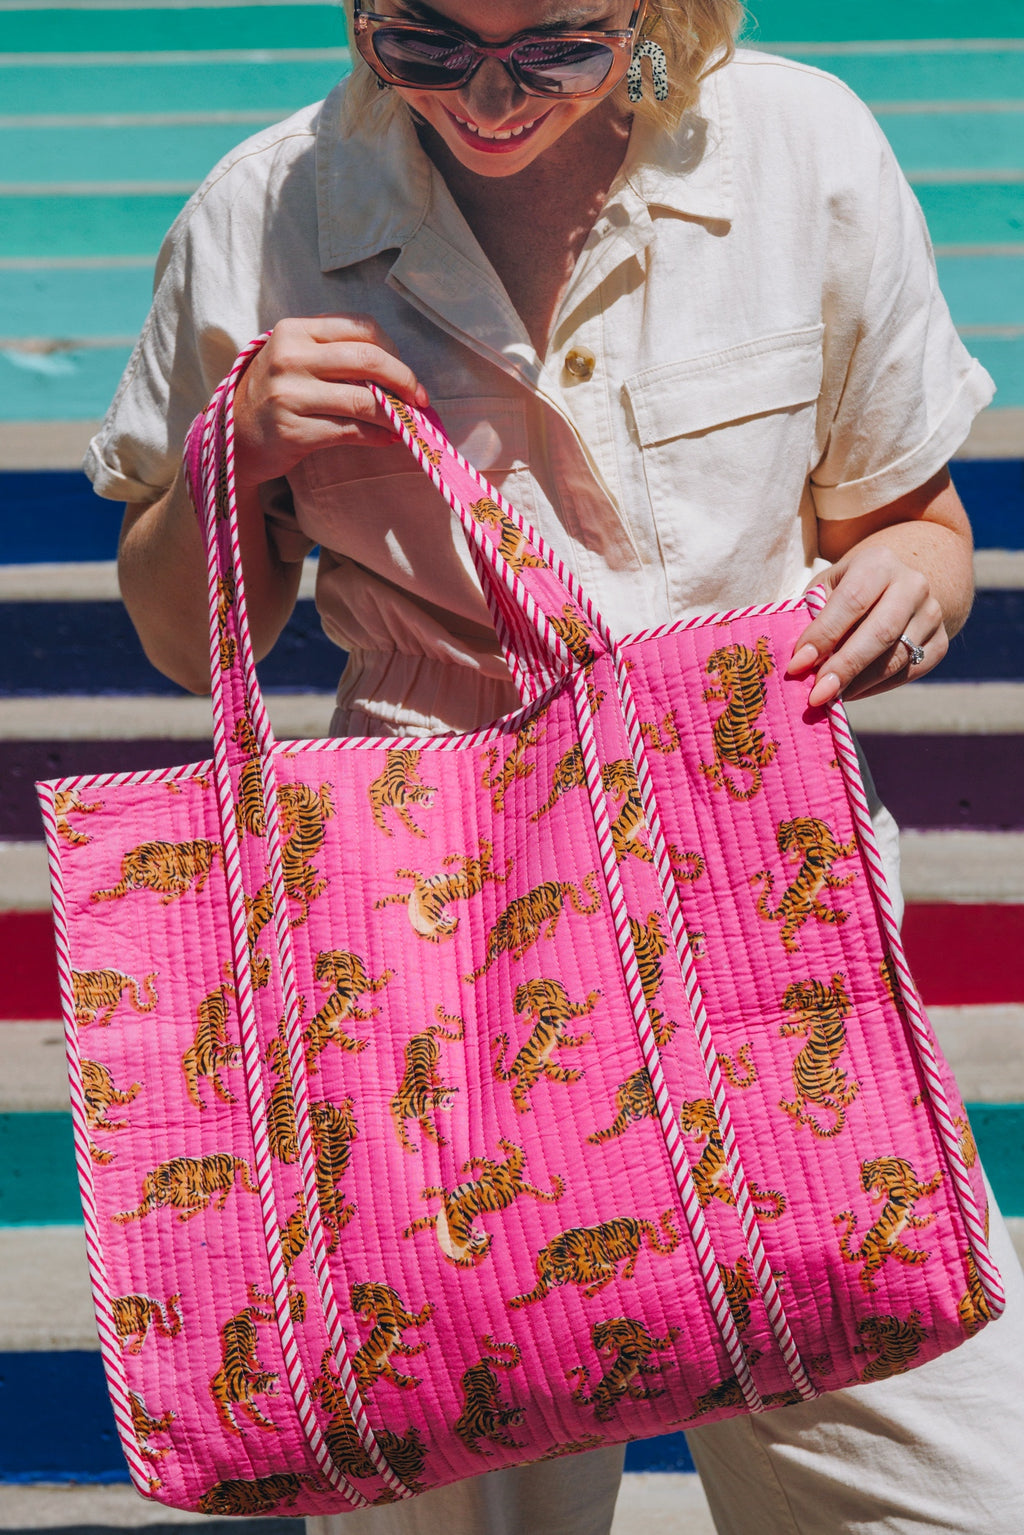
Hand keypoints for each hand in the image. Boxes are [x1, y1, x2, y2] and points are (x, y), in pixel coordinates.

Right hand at [231, 314, 428, 488]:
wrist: (236, 435)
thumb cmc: (278, 394)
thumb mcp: (298, 360)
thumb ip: (337, 356)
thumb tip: (398, 374)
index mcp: (296, 332)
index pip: (361, 328)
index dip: (394, 351)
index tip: (406, 374)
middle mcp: (290, 358)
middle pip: (368, 360)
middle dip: (404, 381)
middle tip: (420, 400)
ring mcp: (289, 395)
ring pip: (363, 400)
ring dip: (395, 415)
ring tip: (407, 423)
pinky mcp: (293, 430)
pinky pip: (350, 431)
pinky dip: (377, 436)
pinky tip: (386, 438)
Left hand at [787, 545, 948, 706]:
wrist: (894, 586)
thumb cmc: (848, 590)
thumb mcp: (827, 589)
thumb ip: (814, 617)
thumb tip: (803, 663)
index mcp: (879, 563)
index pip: (851, 601)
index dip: (823, 635)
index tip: (798, 664)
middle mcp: (913, 584)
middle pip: (880, 632)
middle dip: (845, 666)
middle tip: (817, 694)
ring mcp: (932, 613)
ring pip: (897, 657)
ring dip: (859, 682)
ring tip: (830, 696)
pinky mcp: (941, 641)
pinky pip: (910, 672)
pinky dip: (877, 687)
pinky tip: (852, 692)